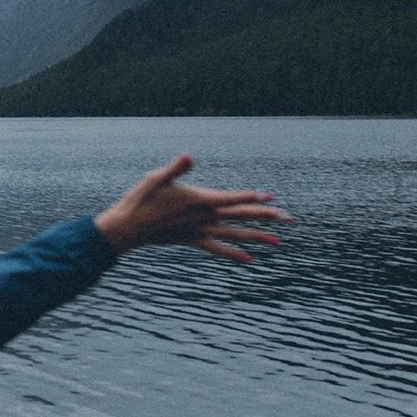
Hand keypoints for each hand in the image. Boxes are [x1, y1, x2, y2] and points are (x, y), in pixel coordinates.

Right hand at [93, 155, 290, 261]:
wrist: (128, 228)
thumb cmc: (140, 200)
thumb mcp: (155, 178)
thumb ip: (175, 169)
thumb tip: (188, 157)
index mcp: (199, 201)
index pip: (231, 199)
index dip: (251, 198)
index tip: (270, 197)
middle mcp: (204, 218)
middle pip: (240, 216)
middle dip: (265, 217)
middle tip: (288, 219)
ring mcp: (199, 231)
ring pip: (234, 234)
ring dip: (257, 237)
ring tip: (279, 242)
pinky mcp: (192, 240)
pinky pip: (217, 248)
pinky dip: (233, 253)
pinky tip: (249, 260)